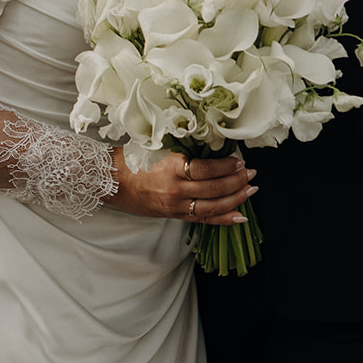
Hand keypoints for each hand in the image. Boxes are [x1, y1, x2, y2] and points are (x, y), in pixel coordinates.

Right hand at [110, 148, 255, 225]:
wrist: (110, 181)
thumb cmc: (132, 158)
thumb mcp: (156, 146)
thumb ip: (182, 147)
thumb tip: (211, 143)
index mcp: (170, 167)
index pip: (206, 169)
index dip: (226, 166)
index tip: (239, 160)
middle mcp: (174, 189)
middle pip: (213, 188)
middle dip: (237, 182)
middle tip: (252, 173)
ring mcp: (175, 205)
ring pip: (212, 206)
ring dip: (235, 199)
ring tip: (251, 191)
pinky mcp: (173, 215)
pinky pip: (203, 219)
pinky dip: (223, 219)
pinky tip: (239, 216)